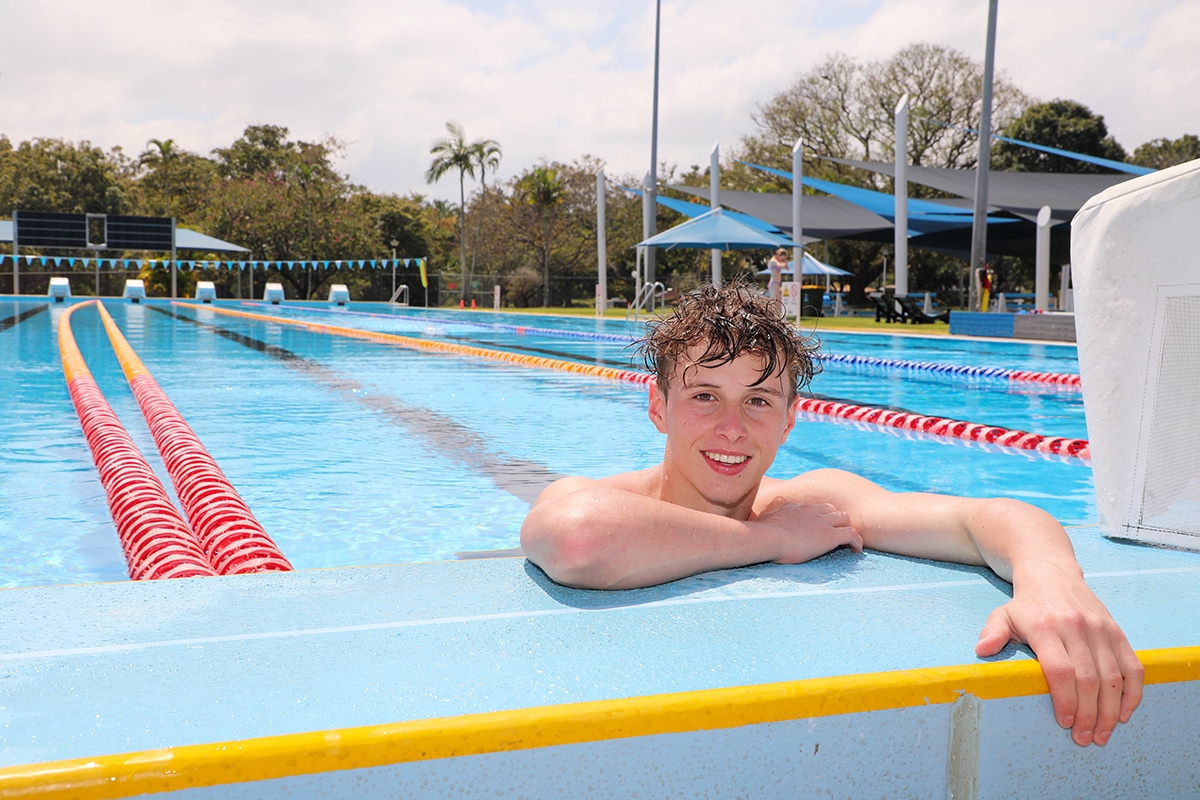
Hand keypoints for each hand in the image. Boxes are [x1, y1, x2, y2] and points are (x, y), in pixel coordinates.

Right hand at [751, 497, 862, 563]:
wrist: (768, 537)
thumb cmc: (760, 534)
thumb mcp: (761, 522)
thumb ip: (764, 522)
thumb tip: (753, 526)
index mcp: (795, 507)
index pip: (814, 507)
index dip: (820, 515)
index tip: (820, 526)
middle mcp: (811, 510)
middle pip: (832, 509)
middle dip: (836, 519)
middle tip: (836, 532)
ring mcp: (822, 522)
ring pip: (844, 518)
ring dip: (847, 528)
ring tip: (848, 542)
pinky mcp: (830, 535)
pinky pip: (851, 534)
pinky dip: (856, 541)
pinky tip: (856, 551)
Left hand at [974, 564, 1143, 746]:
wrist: (1053, 573)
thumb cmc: (1026, 604)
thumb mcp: (1003, 615)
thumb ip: (993, 633)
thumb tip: (981, 650)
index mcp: (1046, 627)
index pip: (1060, 671)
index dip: (1065, 700)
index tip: (1064, 723)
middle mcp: (1077, 628)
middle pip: (1089, 680)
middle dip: (1088, 715)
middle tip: (1083, 738)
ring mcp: (1100, 629)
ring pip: (1113, 678)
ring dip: (1110, 711)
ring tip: (1102, 734)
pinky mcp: (1117, 631)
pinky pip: (1133, 667)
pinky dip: (1132, 693)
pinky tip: (1124, 713)